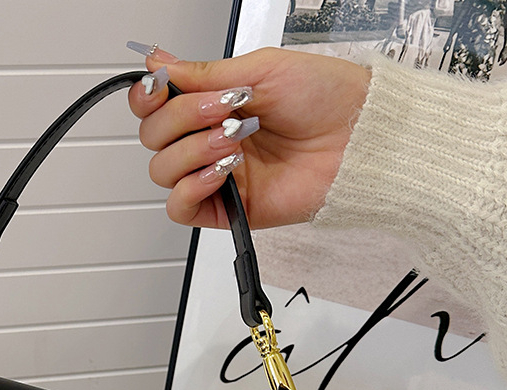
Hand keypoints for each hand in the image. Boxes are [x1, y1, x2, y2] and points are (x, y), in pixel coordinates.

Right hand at [128, 46, 370, 229]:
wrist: (359, 139)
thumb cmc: (326, 99)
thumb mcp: (262, 69)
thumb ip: (205, 73)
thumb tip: (159, 64)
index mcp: (212, 105)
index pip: (155, 107)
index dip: (147, 98)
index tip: (160, 87)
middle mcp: (208, 140)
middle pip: (153, 137)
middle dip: (180, 118)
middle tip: (222, 110)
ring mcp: (214, 175)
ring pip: (162, 170)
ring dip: (191, 150)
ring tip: (232, 140)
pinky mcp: (225, 209)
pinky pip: (180, 207)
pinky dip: (191, 187)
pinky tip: (220, 171)